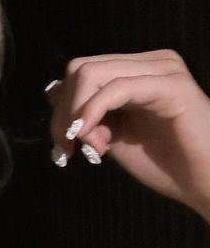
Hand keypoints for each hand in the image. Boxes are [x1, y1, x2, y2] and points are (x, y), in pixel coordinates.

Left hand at [45, 50, 209, 218]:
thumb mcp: (113, 137)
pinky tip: (88, 135)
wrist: (205, 184)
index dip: (62, 108)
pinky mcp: (172, 85)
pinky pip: (119, 88)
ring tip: (86, 146)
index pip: (81, 71)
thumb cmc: (166, 165)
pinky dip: (94, 110)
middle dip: (64, 111)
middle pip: (81, 68)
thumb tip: (52, 91)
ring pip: (94, 73)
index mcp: (137, 72)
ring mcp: (163, 70)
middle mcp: (150, 63)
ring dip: (77, 113)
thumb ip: (87, 115)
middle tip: (68, 148)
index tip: (63, 146)